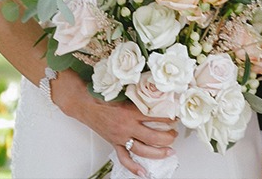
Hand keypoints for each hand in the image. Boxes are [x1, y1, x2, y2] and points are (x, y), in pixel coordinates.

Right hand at [51, 71, 175, 177]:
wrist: (85, 104)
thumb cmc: (102, 96)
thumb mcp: (123, 92)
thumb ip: (139, 94)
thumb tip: (158, 92)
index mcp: (130, 111)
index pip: (156, 116)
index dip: (169, 117)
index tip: (176, 116)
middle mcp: (126, 126)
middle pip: (153, 136)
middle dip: (168, 137)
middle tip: (175, 134)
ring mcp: (120, 137)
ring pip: (143, 150)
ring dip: (159, 152)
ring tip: (169, 151)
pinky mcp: (114, 143)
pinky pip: (124, 158)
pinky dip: (134, 167)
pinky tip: (143, 172)